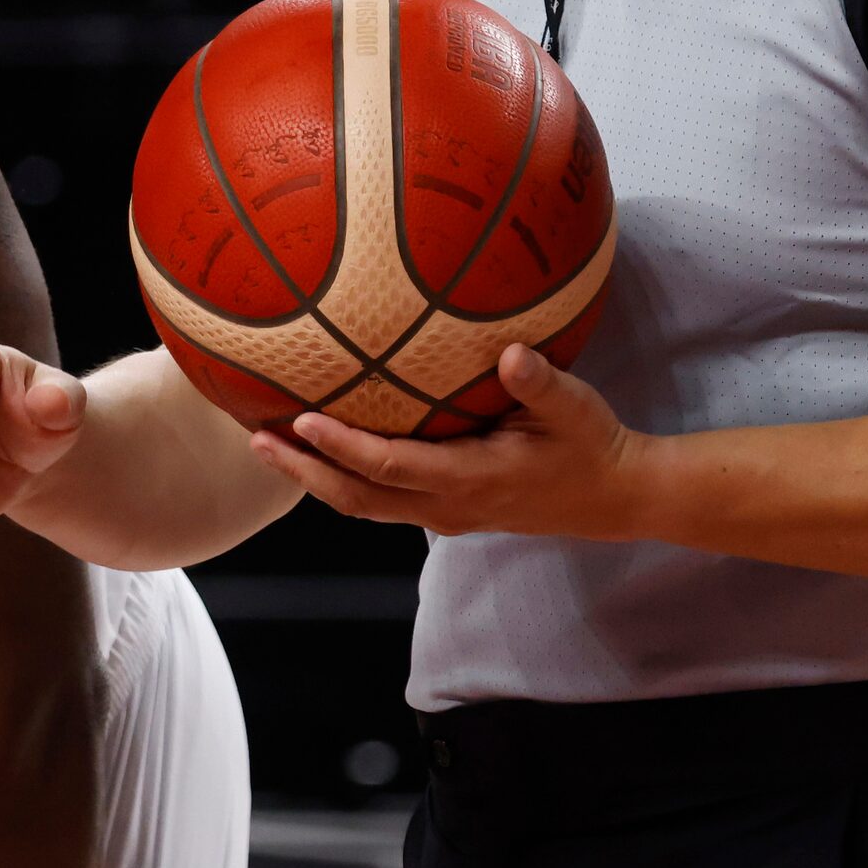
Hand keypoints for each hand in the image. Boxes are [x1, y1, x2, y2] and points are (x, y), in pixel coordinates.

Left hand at [251, 343, 653, 540]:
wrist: (613, 497)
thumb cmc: (590, 445)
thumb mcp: (575, 408)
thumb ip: (540, 383)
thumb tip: (511, 354)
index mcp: (470, 480)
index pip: (390, 467)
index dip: (343, 448)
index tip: (302, 421)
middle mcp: (446, 506)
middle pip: (356, 497)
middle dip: (303, 471)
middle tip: (254, 439)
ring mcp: (442, 513)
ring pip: (362, 503)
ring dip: (313, 477)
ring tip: (268, 445)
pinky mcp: (444, 508)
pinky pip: (379, 497)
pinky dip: (342, 476)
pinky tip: (320, 448)